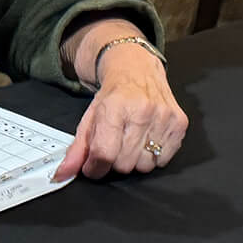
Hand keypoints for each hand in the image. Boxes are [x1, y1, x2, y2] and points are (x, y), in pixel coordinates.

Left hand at [54, 45, 187, 179]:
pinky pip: (163, 160)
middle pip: (124, 164)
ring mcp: (164, 117)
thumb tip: (62, 174)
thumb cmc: (113, 95)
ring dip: (135, 160)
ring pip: (145, 166)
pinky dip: (154, 156)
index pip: (104, 154)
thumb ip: (76, 149)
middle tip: (115, 146)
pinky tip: (148, 139)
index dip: (95, 167)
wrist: (136, 68)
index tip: (93, 164)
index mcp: (115, 107)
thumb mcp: (89, 118)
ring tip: (132, 141)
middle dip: (115, 161)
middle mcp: (142, 110)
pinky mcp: (179, 123)